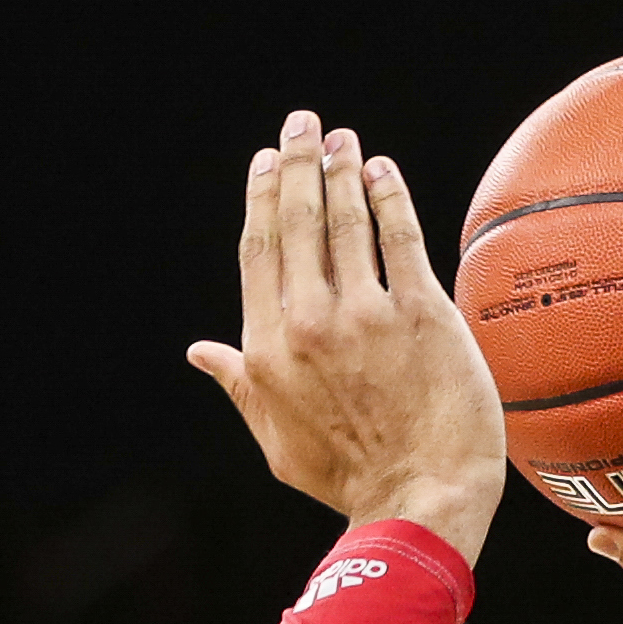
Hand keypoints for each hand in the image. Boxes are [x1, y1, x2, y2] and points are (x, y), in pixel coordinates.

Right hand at [187, 111, 507, 561]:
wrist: (420, 499)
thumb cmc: (350, 479)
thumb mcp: (277, 440)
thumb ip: (240, 386)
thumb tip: (200, 352)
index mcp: (269, 348)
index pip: (259, 251)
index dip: (261, 197)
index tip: (266, 161)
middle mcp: (311, 322)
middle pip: (298, 221)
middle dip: (300, 162)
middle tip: (305, 124)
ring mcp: (367, 315)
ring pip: (347, 220)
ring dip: (343, 169)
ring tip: (345, 140)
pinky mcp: (421, 313)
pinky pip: (400, 236)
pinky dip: (389, 196)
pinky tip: (383, 172)